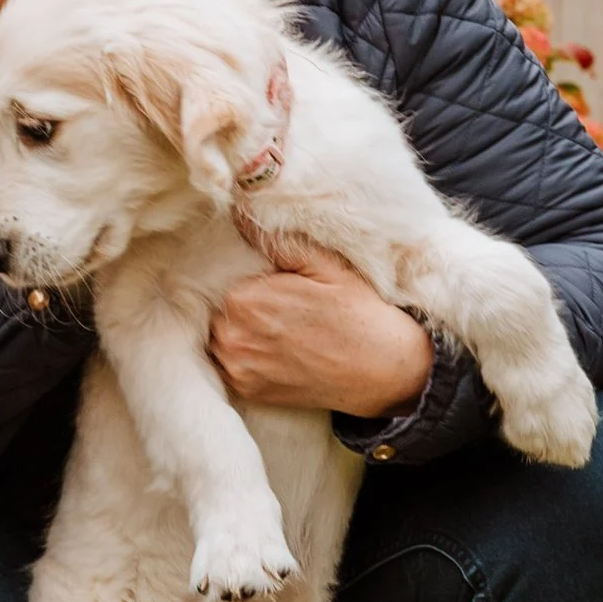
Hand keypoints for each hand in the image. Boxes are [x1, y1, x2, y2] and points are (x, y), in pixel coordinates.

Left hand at [209, 247, 432, 420]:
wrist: (384, 370)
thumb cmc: (358, 312)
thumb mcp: (324, 265)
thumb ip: (275, 241)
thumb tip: (238, 211)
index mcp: (244, 299)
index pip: (223, 278)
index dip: (248, 278)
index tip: (272, 282)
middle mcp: (231, 336)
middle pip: (218, 307)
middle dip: (240, 303)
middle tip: (279, 306)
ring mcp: (237, 367)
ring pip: (218, 335)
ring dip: (237, 329)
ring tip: (277, 328)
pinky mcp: (246, 390)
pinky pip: (226, 365)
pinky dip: (242, 355)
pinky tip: (272, 349)